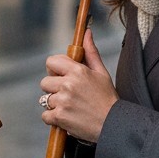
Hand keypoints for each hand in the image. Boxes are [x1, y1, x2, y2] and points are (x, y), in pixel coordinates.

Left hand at [40, 28, 117, 142]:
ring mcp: (63, 101)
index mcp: (77, 71)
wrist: (113, 124)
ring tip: (70, 108)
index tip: (61, 77)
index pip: (51, 61)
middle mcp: (68, 84)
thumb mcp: (102, 72)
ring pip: (45, 100)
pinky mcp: (60, 117)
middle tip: (68, 95)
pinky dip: (53, 119)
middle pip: (44, 82)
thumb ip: (91, 52)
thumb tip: (86, 33)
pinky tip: (67, 118)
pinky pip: (45, 115)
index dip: (54, 70)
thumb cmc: (107, 98)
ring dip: (55, 105)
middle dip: (53, 89)